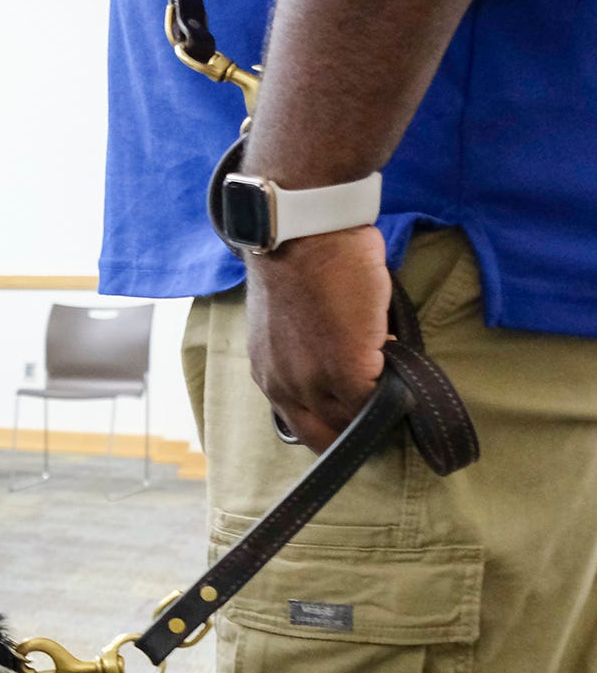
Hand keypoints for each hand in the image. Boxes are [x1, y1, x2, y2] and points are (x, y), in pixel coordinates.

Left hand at [245, 225, 389, 452]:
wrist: (302, 236)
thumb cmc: (301, 264)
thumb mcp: (292, 324)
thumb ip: (311, 354)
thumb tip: (348, 363)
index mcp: (270, 376)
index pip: (304, 425)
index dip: (335, 424)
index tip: (357, 416)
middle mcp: (284, 388)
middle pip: (324, 436)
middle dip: (355, 433)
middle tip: (384, 419)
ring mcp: (313, 384)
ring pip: (352, 422)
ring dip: (378, 410)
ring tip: (399, 392)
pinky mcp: (346, 372)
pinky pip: (376, 402)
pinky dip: (395, 390)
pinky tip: (403, 366)